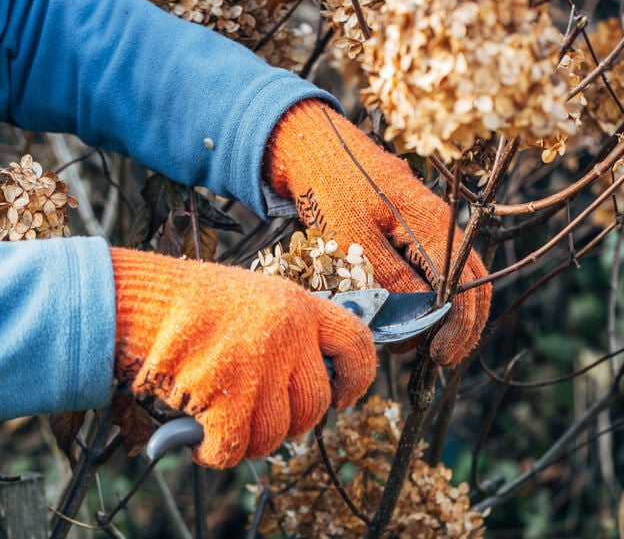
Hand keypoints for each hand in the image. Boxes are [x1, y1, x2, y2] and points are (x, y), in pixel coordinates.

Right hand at [110, 248, 374, 468]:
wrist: (139, 299)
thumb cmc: (193, 302)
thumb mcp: (256, 298)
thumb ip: (289, 331)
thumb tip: (311, 378)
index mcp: (300, 306)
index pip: (356, 344)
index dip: (356, 378)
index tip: (343, 397)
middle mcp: (288, 333)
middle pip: (315, 403)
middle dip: (292, 423)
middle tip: (263, 419)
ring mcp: (259, 363)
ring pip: (278, 432)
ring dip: (252, 441)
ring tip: (227, 428)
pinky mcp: (225, 393)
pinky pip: (236, 446)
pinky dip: (218, 454)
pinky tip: (203, 444)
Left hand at [264, 99, 491, 365]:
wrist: (314, 145)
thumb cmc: (330, 188)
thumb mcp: (354, 237)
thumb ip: (391, 278)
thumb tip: (421, 320)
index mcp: (433, 225)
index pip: (466, 288)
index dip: (458, 329)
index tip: (438, 357)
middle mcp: (442, 225)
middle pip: (474, 285)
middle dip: (460, 326)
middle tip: (433, 356)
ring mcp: (433, 224)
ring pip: (458, 278)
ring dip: (444, 313)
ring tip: (413, 338)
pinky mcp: (417, 227)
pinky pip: (437, 268)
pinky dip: (430, 295)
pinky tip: (405, 311)